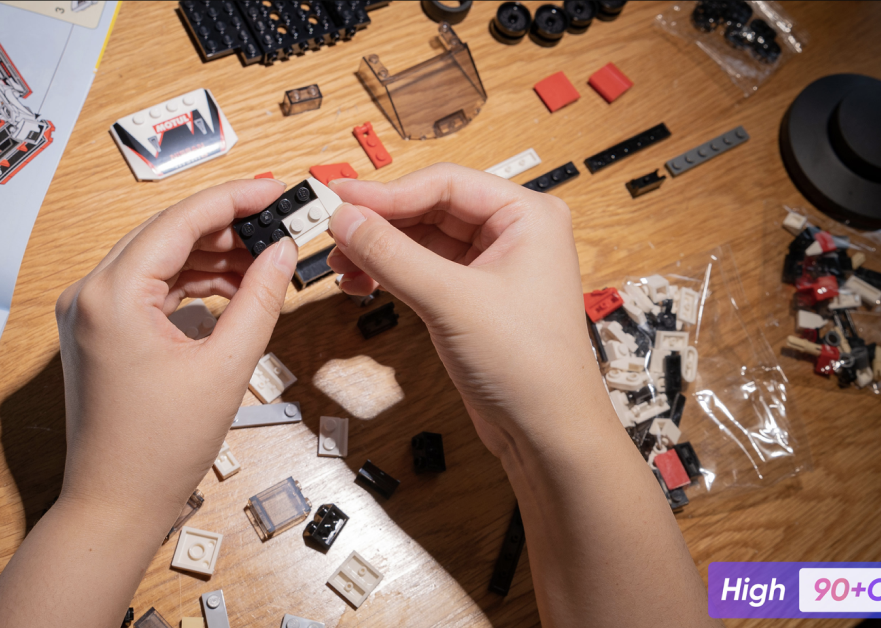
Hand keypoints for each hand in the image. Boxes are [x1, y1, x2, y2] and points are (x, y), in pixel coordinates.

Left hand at [54, 178, 296, 521]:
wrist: (115, 505)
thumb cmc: (159, 449)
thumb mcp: (227, 367)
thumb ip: (260, 299)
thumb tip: (283, 252)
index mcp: (112, 294)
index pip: (181, 220)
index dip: (235, 199)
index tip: (276, 189)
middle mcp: (90, 293)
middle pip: (167, 233)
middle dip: (227, 228)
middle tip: (279, 227)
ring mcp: (89, 311)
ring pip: (160, 259)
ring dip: (211, 256)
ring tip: (264, 264)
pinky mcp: (99, 330)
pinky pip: (151, 287)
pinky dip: (192, 284)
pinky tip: (232, 290)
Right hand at [325, 164, 607, 459]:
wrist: (547, 433)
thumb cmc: (531, 367)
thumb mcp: (451, 301)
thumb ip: (392, 254)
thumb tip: (347, 219)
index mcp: (527, 216)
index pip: (444, 183)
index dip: (387, 191)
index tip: (340, 198)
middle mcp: (513, 234)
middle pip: (430, 208)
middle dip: (379, 222)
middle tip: (333, 231)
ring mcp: (492, 266)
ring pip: (422, 240)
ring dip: (380, 249)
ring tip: (341, 263)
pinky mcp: (474, 297)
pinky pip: (423, 270)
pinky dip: (391, 273)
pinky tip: (362, 282)